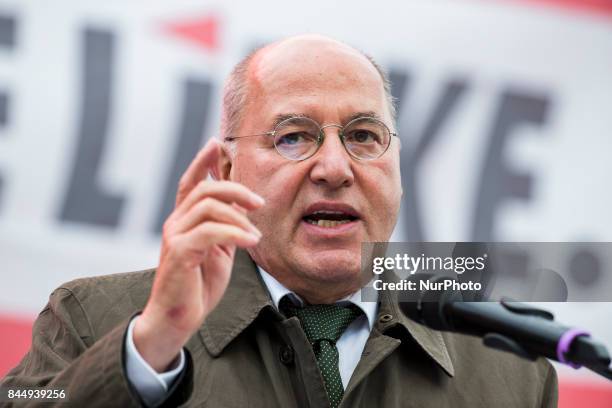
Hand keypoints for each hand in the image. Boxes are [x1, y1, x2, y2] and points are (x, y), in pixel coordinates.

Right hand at [133, 138, 263, 371]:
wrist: (177, 319)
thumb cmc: (198, 285)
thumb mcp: (217, 250)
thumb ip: (225, 227)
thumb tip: (242, 206)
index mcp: (184, 220)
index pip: (191, 182)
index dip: (203, 161)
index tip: (217, 144)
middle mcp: (176, 222)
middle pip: (204, 188)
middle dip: (235, 188)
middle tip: (259, 203)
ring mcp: (175, 235)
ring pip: (207, 205)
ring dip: (238, 215)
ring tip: (255, 234)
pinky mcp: (179, 252)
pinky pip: (209, 231)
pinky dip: (235, 233)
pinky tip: (251, 242)